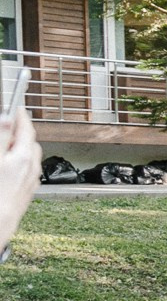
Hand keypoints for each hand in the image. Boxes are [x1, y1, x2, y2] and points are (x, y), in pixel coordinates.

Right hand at [0, 107, 37, 250]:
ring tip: (10, 144)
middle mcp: (30, 169)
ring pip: (30, 157)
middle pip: (29, 143)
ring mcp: (30, 182)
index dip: (20, 115)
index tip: (17, 107)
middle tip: (11, 123)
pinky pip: (28, 171)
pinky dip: (22, 162)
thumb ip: (0, 138)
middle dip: (21, 132)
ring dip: (22, 147)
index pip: (25, 128)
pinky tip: (12, 166)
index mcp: (21, 157)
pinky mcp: (26, 193)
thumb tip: (7, 118)